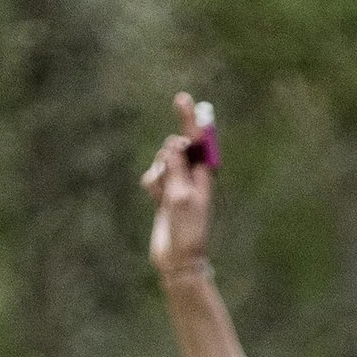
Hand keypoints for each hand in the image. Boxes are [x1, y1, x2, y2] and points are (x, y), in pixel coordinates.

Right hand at [142, 85, 214, 275]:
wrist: (178, 258)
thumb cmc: (187, 230)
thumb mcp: (182, 196)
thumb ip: (178, 168)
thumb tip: (175, 143)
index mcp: (206, 175)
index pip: (199, 141)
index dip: (191, 119)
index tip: (184, 98)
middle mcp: (193, 176)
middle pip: (177, 146)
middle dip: (169, 153)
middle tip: (170, 172)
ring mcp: (178, 183)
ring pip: (161, 160)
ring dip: (158, 172)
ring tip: (164, 194)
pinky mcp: (164, 193)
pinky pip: (152, 176)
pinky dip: (151, 184)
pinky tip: (155, 199)